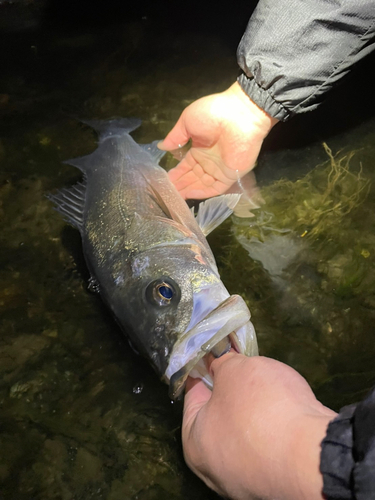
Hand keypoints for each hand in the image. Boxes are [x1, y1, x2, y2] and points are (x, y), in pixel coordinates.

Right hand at [159, 82, 277, 199]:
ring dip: (188, 191)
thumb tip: (162, 147)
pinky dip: (203, 193)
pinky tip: (189, 195)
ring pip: (202, 184)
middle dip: (180, 185)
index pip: (186, 165)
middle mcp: (209, 161)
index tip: (164, 180)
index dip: (176, 173)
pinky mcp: (229, 175)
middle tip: (166, 193)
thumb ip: (175, 137)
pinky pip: (215, 188)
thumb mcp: (187, 121)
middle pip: (192, 177)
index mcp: (199, 148)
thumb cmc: (213, 114)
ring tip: (174, 197)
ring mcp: (219, 169)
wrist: (239, 115)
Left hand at [182, 354, 336, 499]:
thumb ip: (221, 363)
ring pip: (246, 431)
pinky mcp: (276, 480)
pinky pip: (269, 444)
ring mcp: (247, 478)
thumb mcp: (234, 370)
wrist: (311, 455)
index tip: (213, 353)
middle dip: (231, 389)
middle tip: (242, 365)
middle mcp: (215, 467)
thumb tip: (217, 360)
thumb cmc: (261, 409)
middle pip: (219, 416)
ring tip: (268, 384)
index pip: (193, 396)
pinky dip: (275, 426)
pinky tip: (286, 409)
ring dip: (255, 408)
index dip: (203, 369)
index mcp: (195, 443)